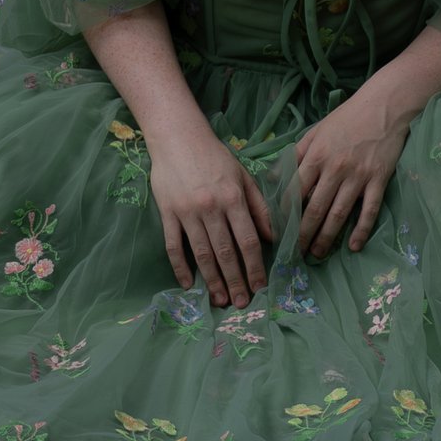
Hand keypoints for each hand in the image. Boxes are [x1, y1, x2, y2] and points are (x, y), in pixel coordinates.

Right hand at [148, 120, 274, 308]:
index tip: (261, 286)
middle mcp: (211, 207)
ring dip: (212, 280)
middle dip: (236, 281)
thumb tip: (273, 236)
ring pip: (202, 254)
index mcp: (233, 198)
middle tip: (242, 304)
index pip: (248, 240)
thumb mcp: (242, 175)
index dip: (255, 267)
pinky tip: (188, 284)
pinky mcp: (167, 213)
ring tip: (220, 300)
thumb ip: (258, 206)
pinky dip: (180, 267)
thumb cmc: (214, 156)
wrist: (177, 136)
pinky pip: (174, 246)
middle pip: (226, 252)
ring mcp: (187, 212)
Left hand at [292, 81, 410, 257]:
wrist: (383, 106)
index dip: (285, 214)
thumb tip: (272, 178)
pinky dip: (361, 231)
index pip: (295, 191)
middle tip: (295, 254)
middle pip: (314, 209)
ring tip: (317, 254)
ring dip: (326, 238)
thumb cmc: (346, 119)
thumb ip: (295, 155)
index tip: (279, 231)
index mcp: (316, 156)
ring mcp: (358, 176)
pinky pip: (369, 211)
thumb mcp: (315, 131)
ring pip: (338, 214)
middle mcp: (334, 169)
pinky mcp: (378, 180)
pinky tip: (353, 246)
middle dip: (302, 234)